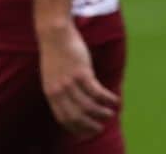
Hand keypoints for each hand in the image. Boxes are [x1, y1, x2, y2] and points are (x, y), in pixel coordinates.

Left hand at [37, 22, 118, 137]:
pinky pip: (98, 92)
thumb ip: (60, 91)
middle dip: (90, 125)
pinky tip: (115, 100)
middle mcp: (58, 90)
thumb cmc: (55, 55)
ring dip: (102, 113)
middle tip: (101, 127)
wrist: (54, 33)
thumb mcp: (52, 76)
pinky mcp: (81, 72)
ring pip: (89, 106)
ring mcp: (69, 81)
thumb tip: (73, 105)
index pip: (63, 118)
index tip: (88, 132)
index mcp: (50, 92)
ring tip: (110, 113)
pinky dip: (108, 99)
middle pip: (76, 116)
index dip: (77, 128)